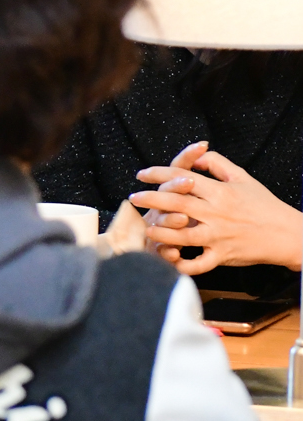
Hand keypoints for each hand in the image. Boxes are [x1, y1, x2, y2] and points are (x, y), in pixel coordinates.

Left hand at [128, 142, 302, 274]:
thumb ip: (217, 164)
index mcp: (220, 192)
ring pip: (183, 235)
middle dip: (151, 199)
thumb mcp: (243, 178)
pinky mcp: (222, 255)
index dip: (158, 174)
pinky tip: (168, 258)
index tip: (142, 174)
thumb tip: (194, 157)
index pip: (182, 178)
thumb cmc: (264, 205)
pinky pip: (199, 263)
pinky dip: (182, 263)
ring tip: (148, 227)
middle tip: (133, 197)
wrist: (288, 234)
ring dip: (161, 231)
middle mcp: (216, 213)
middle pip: (177, 204)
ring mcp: (218, 236)